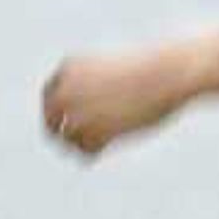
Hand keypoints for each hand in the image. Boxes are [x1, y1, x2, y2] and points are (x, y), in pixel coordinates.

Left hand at [39, 44, 195, 157]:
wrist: (168, 72)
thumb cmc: (148, 68)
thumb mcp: (112, 71)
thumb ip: (89, 89)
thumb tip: (76, 116)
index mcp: (70, 68)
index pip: (49, 95)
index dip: (56, 110)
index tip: (65, 121)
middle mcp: (67, 89)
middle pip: (50, 120)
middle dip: (60, 132)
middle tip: (77, 140)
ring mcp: (79, 111)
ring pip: (67, 138)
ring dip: (82, 142)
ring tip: (104, 137)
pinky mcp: (96, 131)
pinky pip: (85, 150)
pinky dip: (95, 150)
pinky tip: (109, 143)